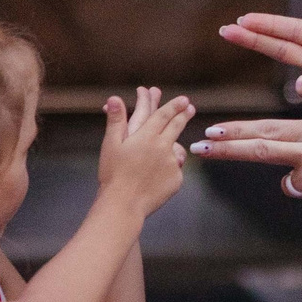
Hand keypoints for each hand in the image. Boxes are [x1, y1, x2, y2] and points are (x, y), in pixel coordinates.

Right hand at [99, 87, 192, 212]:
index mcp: (146, 136)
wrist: (124, 203)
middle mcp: (162, 147)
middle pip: (176, 127)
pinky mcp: (176, 179)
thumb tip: (114, 98)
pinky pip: (176, 170)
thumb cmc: (113, 174)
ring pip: (178, 149)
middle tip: (191, 108)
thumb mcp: (110, 144)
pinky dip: (170, 169)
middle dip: (184, 115)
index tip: (183, 100)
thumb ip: (116, 120)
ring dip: (176, 145)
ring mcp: (171, 163)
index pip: (163, 116)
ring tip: (169, 148)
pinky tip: (159, 175)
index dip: (174, 106)